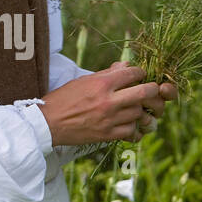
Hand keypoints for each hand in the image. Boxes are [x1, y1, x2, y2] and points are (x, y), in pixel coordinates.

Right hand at [40, 63, 177, 147]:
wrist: (48, 123)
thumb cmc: (64, 99)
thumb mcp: (83, 80)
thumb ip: (107, 74)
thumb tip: (126, 65)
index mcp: (102, 83)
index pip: (133, 73)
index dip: (141, 73)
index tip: (140, 76)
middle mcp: (108, 100)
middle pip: (145, 93)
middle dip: (153, 91)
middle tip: (151, 92)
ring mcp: (110, 119)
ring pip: (141, 113)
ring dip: (143, 111)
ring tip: (140, 110)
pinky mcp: (108, 135)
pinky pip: (132, 132)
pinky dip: (136, 129)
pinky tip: (132, 126)